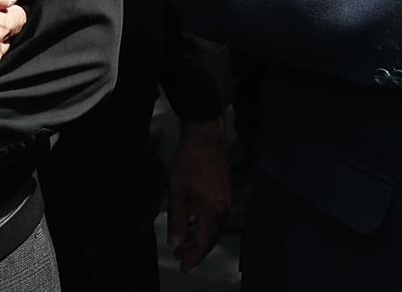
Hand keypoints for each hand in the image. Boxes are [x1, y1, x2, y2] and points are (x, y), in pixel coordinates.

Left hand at [166, 118, 230, 270]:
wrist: (204, 136)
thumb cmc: (189, 161)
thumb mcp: (177, 191)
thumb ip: (178, 220)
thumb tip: (175, 243)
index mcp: (213, 209)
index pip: (205, 242)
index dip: (194, 256)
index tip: (182, 265)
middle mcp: (224, 208)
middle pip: (212, 237)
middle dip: (196, 250)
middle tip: (180, 257)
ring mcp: (226, 200)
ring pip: (214, 228)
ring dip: (199, 238)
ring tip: (183, 244)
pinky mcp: (224, 193)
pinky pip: (215, 217)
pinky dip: (204, 225)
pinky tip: (193, 225)